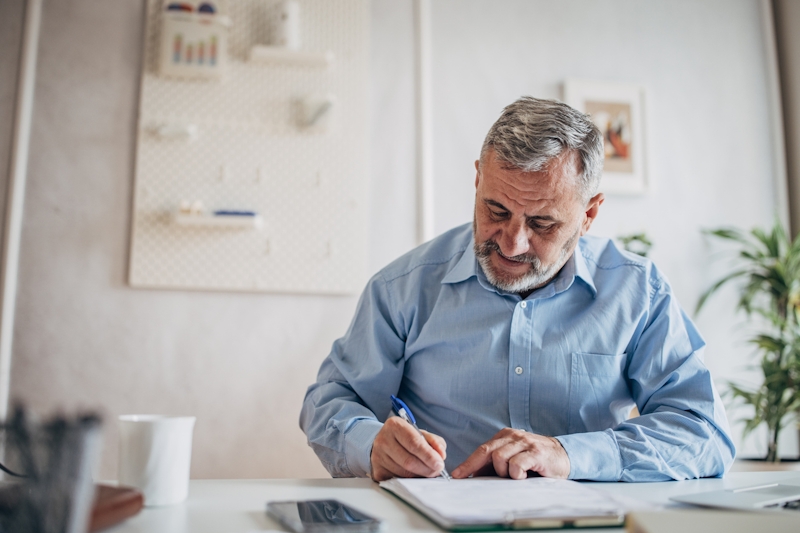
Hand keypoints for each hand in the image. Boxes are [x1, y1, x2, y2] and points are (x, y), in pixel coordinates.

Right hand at [369, 416, 446, 480]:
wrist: (383, 442)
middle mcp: (383, 440)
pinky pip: (397, 480)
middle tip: (437, 470)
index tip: (439, 463)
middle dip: (427, 468)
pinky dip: (409, 481)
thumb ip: (434, 441)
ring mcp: (378, 457)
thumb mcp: (420, 433)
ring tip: (426, 471)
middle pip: (409, 461)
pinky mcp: (377, 471)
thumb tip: (441, 455)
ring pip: (404, 473)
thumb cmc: (405, 438)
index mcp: (395, 425)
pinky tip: (414, 475)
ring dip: (419, 475)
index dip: (428, 455)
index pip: (414, 443)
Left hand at [451, 428, 569, 479]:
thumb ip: (496, 464)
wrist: (563, 456)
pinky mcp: (535, 452)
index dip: (468, 463)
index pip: (482, 449)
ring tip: (515, 476)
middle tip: (470, 479)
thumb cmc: (535, 460)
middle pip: (487, 452)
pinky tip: (523, 476)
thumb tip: (474, 476)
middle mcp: (513, 436)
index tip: (457, 475)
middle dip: (475, 467)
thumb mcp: (513, 459)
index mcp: (505, 436)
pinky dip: (516, 473)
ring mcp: (524, 443)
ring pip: (499, 458)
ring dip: (504, 472)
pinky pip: (516, 464)